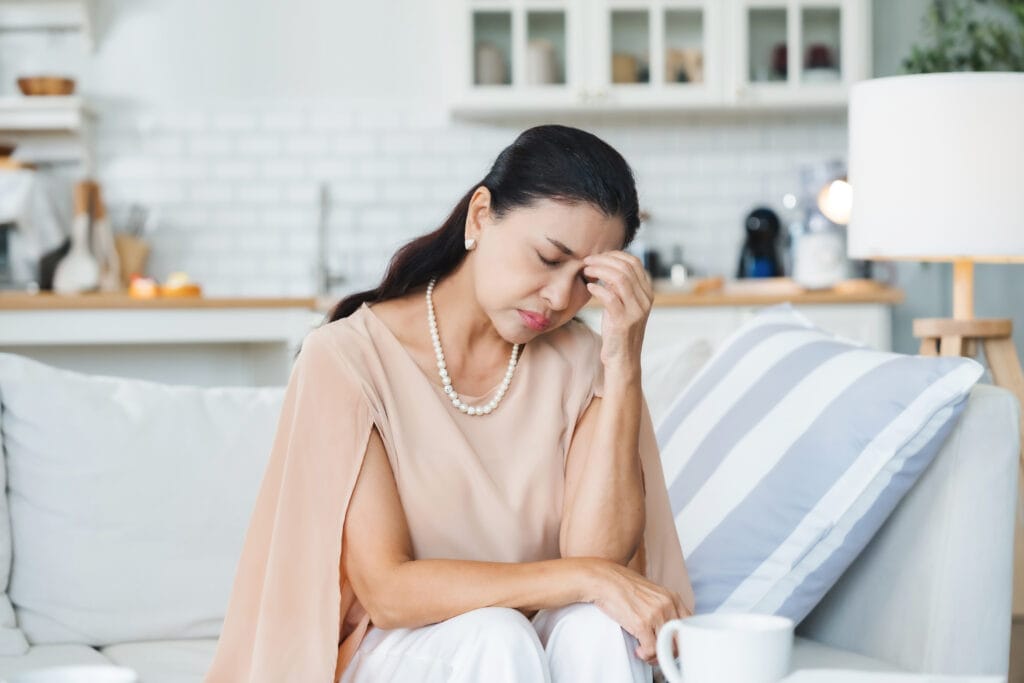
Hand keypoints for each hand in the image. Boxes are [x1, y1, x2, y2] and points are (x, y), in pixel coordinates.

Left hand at [582, 251, 652, 370]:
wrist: (623, 359)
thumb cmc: (618, 330)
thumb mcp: (622, 304)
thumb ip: (619, 286)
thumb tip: (605, 264)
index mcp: (647, 292)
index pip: (634, 262)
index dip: (614, 255)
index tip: (597, 256)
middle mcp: (645, 300)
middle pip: (626, 268)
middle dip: (604, 260)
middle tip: (587, 261)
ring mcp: (636, 311)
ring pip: (619, 279)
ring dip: (599, 271)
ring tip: (586, 271)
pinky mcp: (624, 322)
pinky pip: (611, 298)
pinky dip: (598, 289)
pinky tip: (589, 288)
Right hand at [583, 558, 691, 664]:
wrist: (604, 579)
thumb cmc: (623, 585)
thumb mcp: (651, 593)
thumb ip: (662, 607)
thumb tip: (666, 629)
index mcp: (672, 597)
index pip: (688, 626)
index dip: (679, 639)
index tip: (669, 644)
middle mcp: (667, 605)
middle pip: (679, 640)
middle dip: (668, 651)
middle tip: (656, 652)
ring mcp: (655, 614)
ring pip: (666, 648)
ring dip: (655, 655)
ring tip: (646, 652)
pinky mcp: (642, 623)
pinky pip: (651, 650)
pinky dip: (645, 655)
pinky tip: (638, 650)